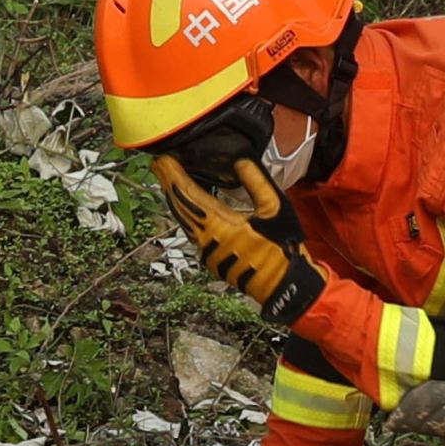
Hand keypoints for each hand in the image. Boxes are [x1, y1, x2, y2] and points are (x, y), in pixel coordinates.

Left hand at [151, 147, 324, 328]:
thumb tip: (240, 162)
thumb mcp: (275, 208)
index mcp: (220, 226)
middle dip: (169, 185)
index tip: (162, 160)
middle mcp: (207, 240)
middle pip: (181, 208)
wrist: (285, 285)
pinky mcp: (212, 260)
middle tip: (159, 165)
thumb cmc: (283, 248)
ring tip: (169, 182)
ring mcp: (207, 253)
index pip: (189, 196)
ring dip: (176, 200)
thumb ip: (256, 182)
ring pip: (184, 222)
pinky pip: (192, 232)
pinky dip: (186, 215)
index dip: (174, 176)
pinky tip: (187, 207)